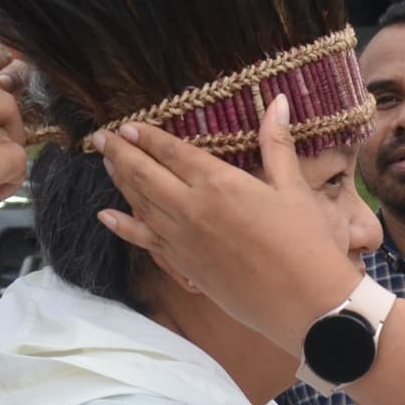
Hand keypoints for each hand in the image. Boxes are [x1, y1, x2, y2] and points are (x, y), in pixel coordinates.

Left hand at [94, 94, 363, 352]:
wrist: (304, 303)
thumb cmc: (305, 242)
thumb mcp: (293, 188)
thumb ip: (276, 144)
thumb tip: (277, 102)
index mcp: (219, 183)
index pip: (172, 152)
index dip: (147, 137)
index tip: (126, 125)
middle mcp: (191, 208)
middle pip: (145, 174)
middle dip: (120, 153)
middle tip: (99, 137)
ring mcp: (182, 239)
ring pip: (140, 204)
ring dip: (120, 181)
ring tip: (104, 163)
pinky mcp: (183, 265)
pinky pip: (144, 240)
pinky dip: (123, 226)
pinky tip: (106, 216)